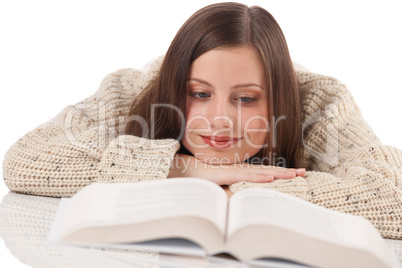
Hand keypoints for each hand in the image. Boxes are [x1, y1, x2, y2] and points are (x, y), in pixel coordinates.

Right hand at [168, 153, 305, 184]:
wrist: (187, 171)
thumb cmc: (204, 178)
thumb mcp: (223, 185)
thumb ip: (235, 189)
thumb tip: (245, 197)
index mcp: (243, 172)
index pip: (266, 172)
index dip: (282, 173)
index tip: (297, 174)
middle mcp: (242, 169)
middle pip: (268, 170)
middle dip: (287, 172)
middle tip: (304, 172)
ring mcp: (236, 170)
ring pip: (261, 172)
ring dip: (279, 173)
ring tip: (295, 174)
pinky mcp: (228, 174)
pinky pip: (246, 175)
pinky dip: (259, 176)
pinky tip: (271, 176)